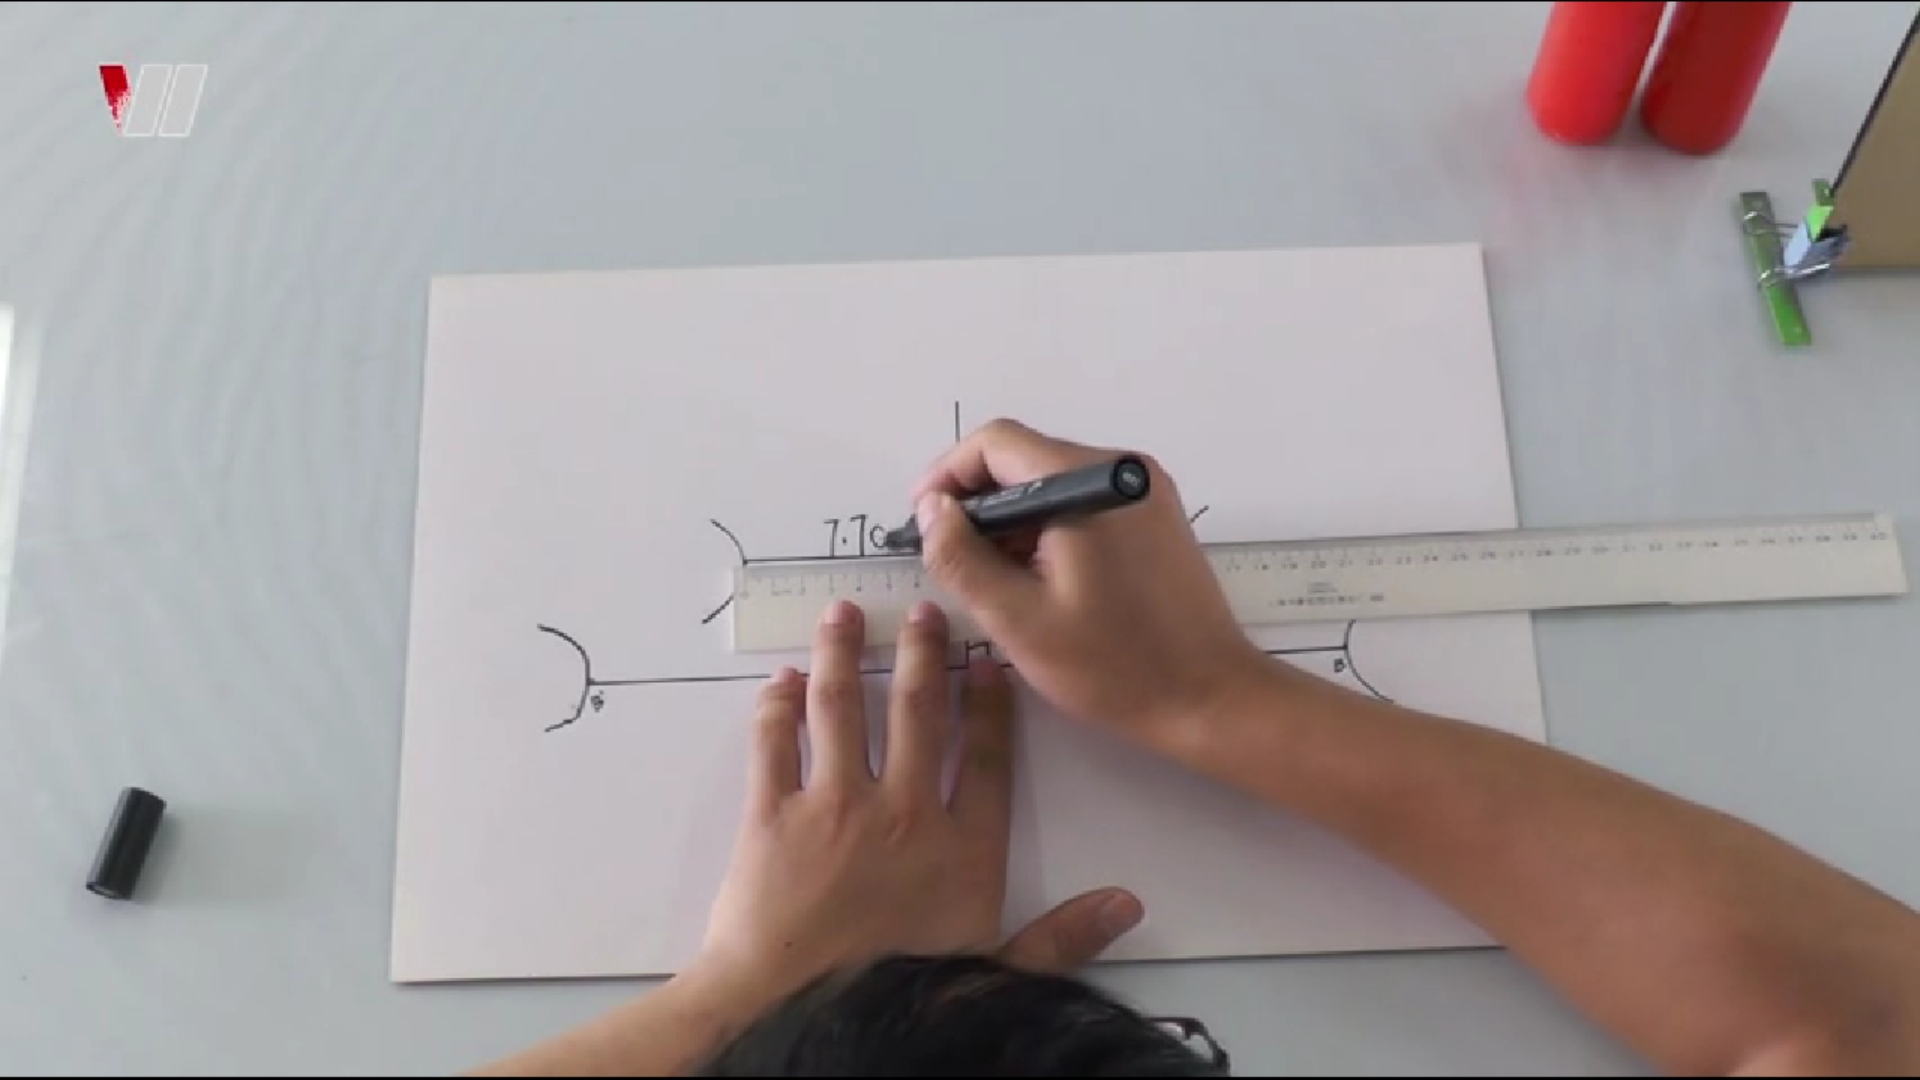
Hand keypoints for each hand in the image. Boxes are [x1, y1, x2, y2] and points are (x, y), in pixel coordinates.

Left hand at [696, 598, 1143, 1004]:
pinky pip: (774, 745)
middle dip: (923, 654)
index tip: (988, 664)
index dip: (991, 707)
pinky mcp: (771, 818)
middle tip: (922, 611)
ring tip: (842, 615)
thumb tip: (1128, 904)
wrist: (792, 1016)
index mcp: (961, 848)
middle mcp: (902, 812)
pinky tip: (781, 683)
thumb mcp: (994, 976)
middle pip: (918, 713)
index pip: (989, 760)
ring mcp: (833, 808)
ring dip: (842, 656)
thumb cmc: (898, 998)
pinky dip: (776, 708)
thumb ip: (1060, 938)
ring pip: (842, 710)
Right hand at [912, 419, 1270, 740]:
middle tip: (949, 560)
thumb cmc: (1115, 666)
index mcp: (1089, 482)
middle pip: (1025, 459)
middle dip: (978, 504)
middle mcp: (1122, 470)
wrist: (1211, 697)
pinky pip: (1085, 504)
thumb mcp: (1018, 619)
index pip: (996, 444)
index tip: (921, 521)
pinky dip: (1049, 530)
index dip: (947, 476)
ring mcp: (1145, 492)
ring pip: (1053, 484)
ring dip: (1013, 521)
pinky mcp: (1156, 518)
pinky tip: (1035, 578)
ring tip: (989, 579)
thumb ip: (962, 557)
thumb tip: (932, 510)